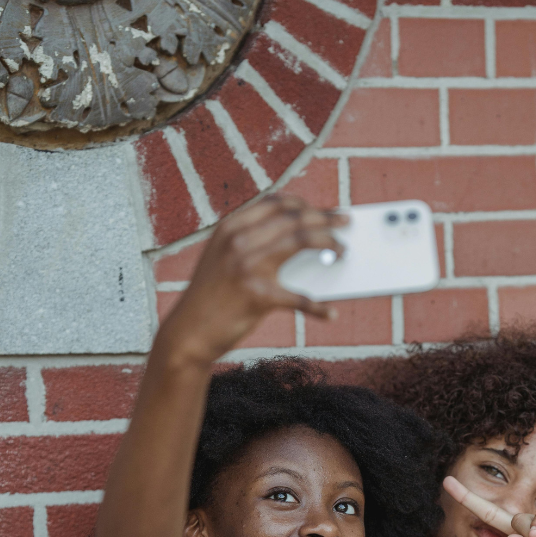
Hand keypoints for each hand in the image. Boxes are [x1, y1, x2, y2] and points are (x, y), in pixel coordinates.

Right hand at [157, 194, 346, 362]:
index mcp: (231, 227)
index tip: (326, 210)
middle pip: (294, 218)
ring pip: (301, 241)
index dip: (306, 204)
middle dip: (325, 217)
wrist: (189, 332)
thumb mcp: (222, 258)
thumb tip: (298, 236)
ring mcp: (247, 266)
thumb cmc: (212, 298)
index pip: (276, 203)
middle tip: (346, 221)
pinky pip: (298, 298)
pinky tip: (330, 313)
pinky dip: (317, 307)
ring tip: (343, 251)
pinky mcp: (257, 296)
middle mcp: (238, 240)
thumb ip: (251, 242)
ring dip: (329, 242)